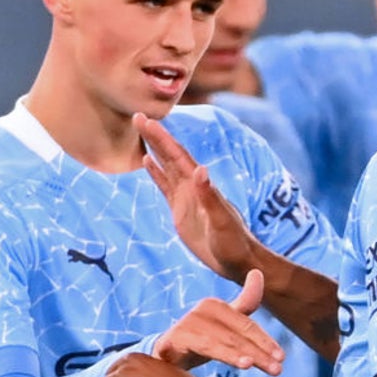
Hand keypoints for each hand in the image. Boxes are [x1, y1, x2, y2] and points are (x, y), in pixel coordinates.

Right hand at [134, 112, 256, 281]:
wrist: (238, 260)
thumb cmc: (233, 242)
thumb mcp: (221, 221)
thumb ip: (210, 197)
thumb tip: (200, 170)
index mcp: (200, 185)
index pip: (178, 156)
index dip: (162, 138)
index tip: (147, 121)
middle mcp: (193, 186)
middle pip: (170, 155)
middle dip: (155, 136)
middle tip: (137, 116)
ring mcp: (186, 197)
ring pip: (166, 166)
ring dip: (154, 148)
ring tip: (141, 130)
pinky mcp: (180, 210)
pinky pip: (165, 186)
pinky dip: (156, 172)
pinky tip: (147, 161)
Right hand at [153, 269, 283, 373]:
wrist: (164, 355)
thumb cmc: (200, 338)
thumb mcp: (225, 322)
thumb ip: (245, 302)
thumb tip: (258, 272)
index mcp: (216, 306)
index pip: (247, 325)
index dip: (266, 341)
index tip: (282, 358)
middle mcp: (203, 310)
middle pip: (238, 334)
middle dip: (259, 352)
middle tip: (277, 369)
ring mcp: (188, 323)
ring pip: (221, 341)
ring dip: (240, 354)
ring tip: (253, 364)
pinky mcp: (175, 339)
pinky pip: (202, 346)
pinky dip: (223, 354)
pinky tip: (236, 364)